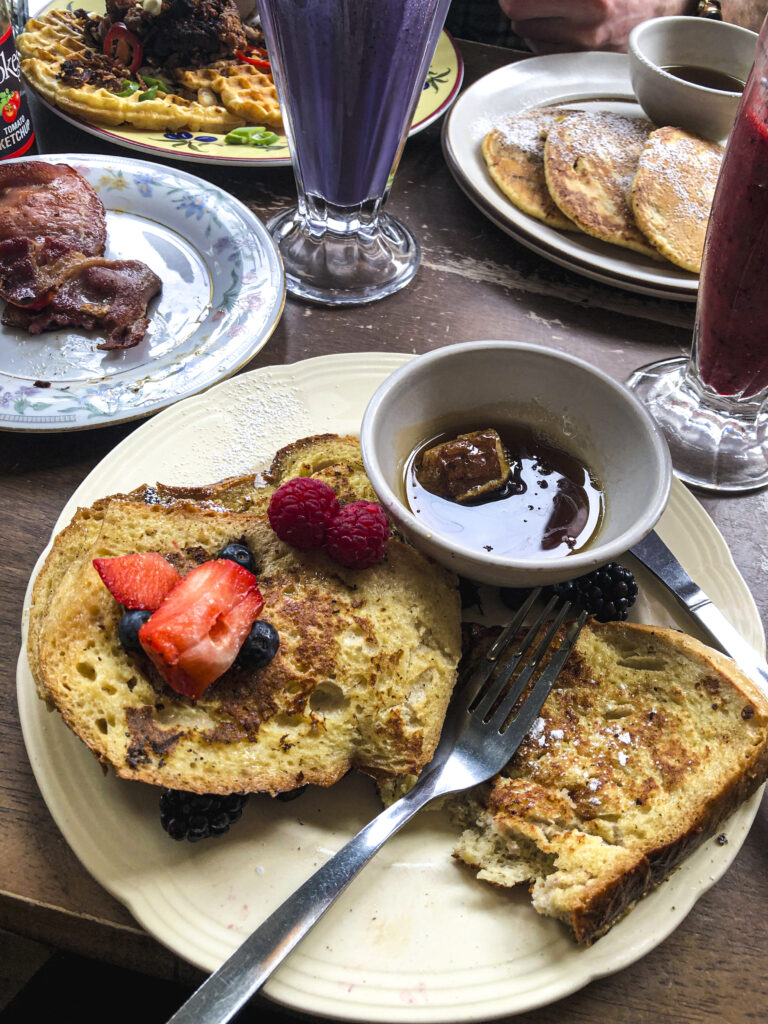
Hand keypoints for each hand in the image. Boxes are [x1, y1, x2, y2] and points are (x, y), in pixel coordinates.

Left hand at [498, 0, 693, 52]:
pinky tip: (561, 26)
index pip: (521, 2)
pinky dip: (544, 37)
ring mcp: (583, 47)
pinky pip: (544, 51)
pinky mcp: (581, 63)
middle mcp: (586, 23)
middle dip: (520, 4)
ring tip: (553, 9)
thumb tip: (514, 0)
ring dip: (532, 21)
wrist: (660, 14)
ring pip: (528, 35)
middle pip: (519, 17)